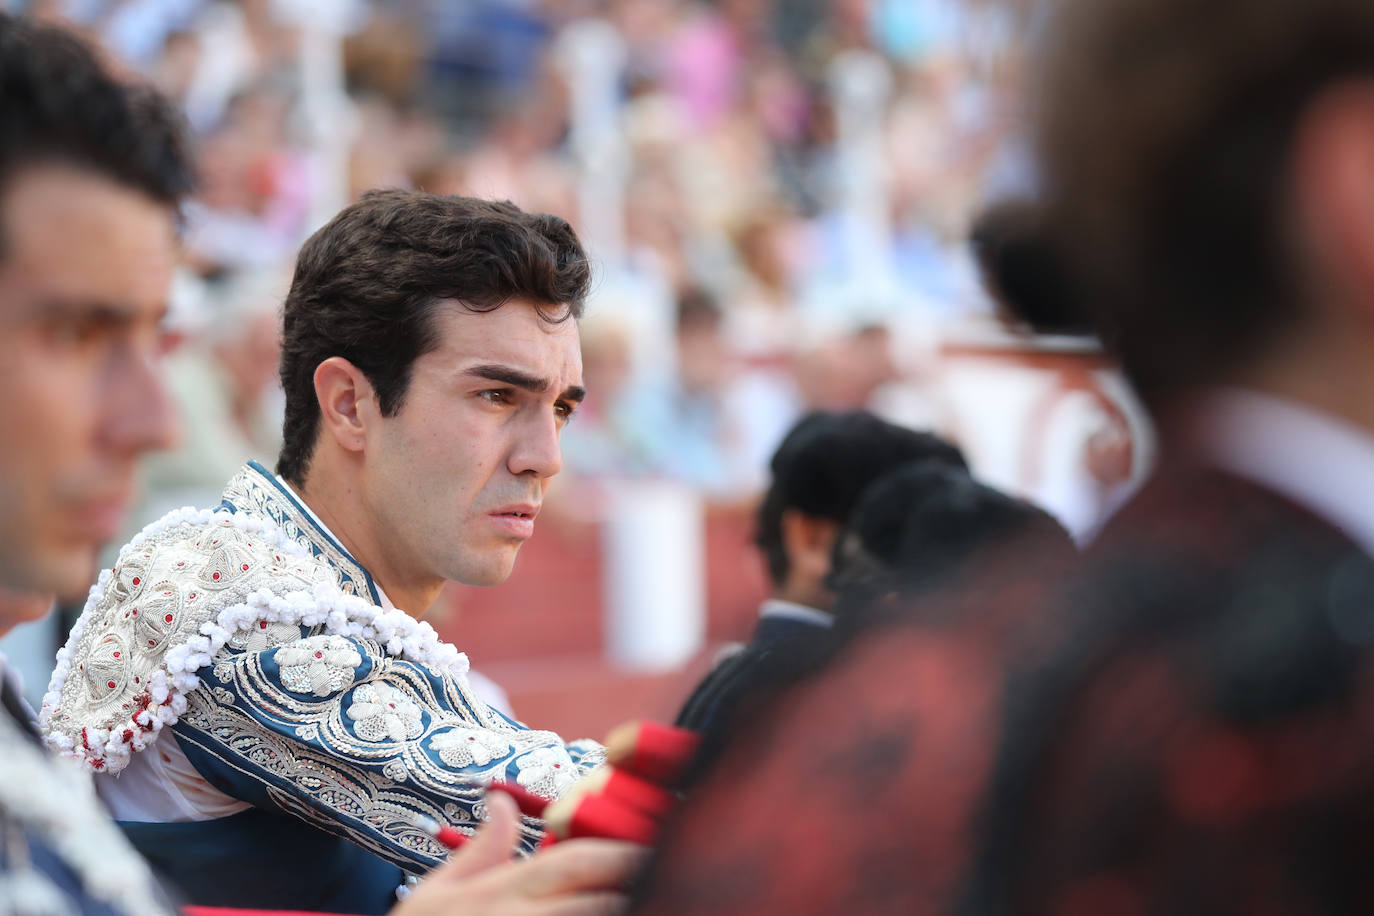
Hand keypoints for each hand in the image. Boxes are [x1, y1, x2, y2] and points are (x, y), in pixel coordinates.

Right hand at [392, 791, 647, 915]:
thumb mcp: (433, 895)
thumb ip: (480, 850)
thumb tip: (502, 801)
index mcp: (504, 892)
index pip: (577, 860)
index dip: (622, 851)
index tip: (653, 844)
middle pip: (602, 897)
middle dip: (640, 883)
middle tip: (670, 870)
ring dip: (629, 907)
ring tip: (661, 894)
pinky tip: (634, 913)